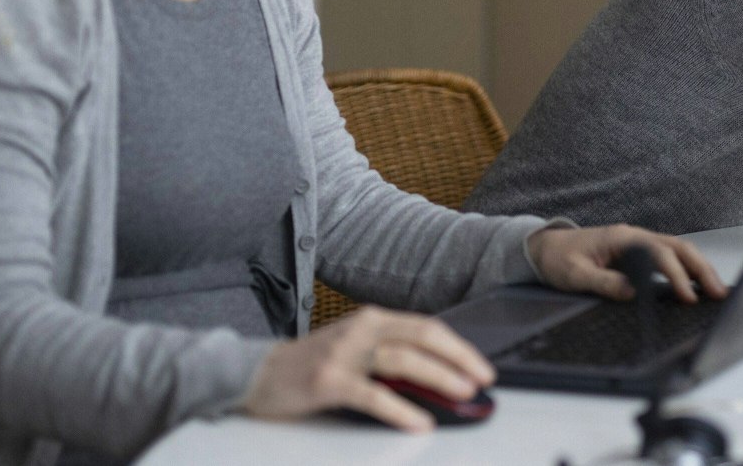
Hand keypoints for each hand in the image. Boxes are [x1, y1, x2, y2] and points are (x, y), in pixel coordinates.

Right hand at [241, 306, 493, 432]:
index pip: (426, 327)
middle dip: (458, 359)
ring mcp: (344, 353)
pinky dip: (401, 408)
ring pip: (402, 360)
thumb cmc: (313, 363)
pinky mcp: (328, 380)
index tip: (483, 367)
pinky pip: (372, 394)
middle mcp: (361, 330)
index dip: (459, 347)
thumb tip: (441, 375)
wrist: (259, 373)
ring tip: (461, 394)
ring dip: (438, 378)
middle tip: (482, 380)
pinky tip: (420, 421)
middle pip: (422, 338)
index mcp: (373, 319)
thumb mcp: (356, 347)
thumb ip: (391, 353)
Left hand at [527, 225, 728, 302]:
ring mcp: (639, 243)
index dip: (675, 275)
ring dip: (699, 268)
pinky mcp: (638, 253)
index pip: (658, 254)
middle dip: (701, 269)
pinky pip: (669, 258)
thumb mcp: (575, 274)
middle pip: (678, 247)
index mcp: (622, 238)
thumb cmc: (558, 258)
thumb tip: (632, 293)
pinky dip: (687, 269)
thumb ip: (603, 282)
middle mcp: (635, 237)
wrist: (545, 247)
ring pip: (678, 250)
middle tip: (719, 293)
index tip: (687, 296)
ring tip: (717, 290)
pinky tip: (697, 285)